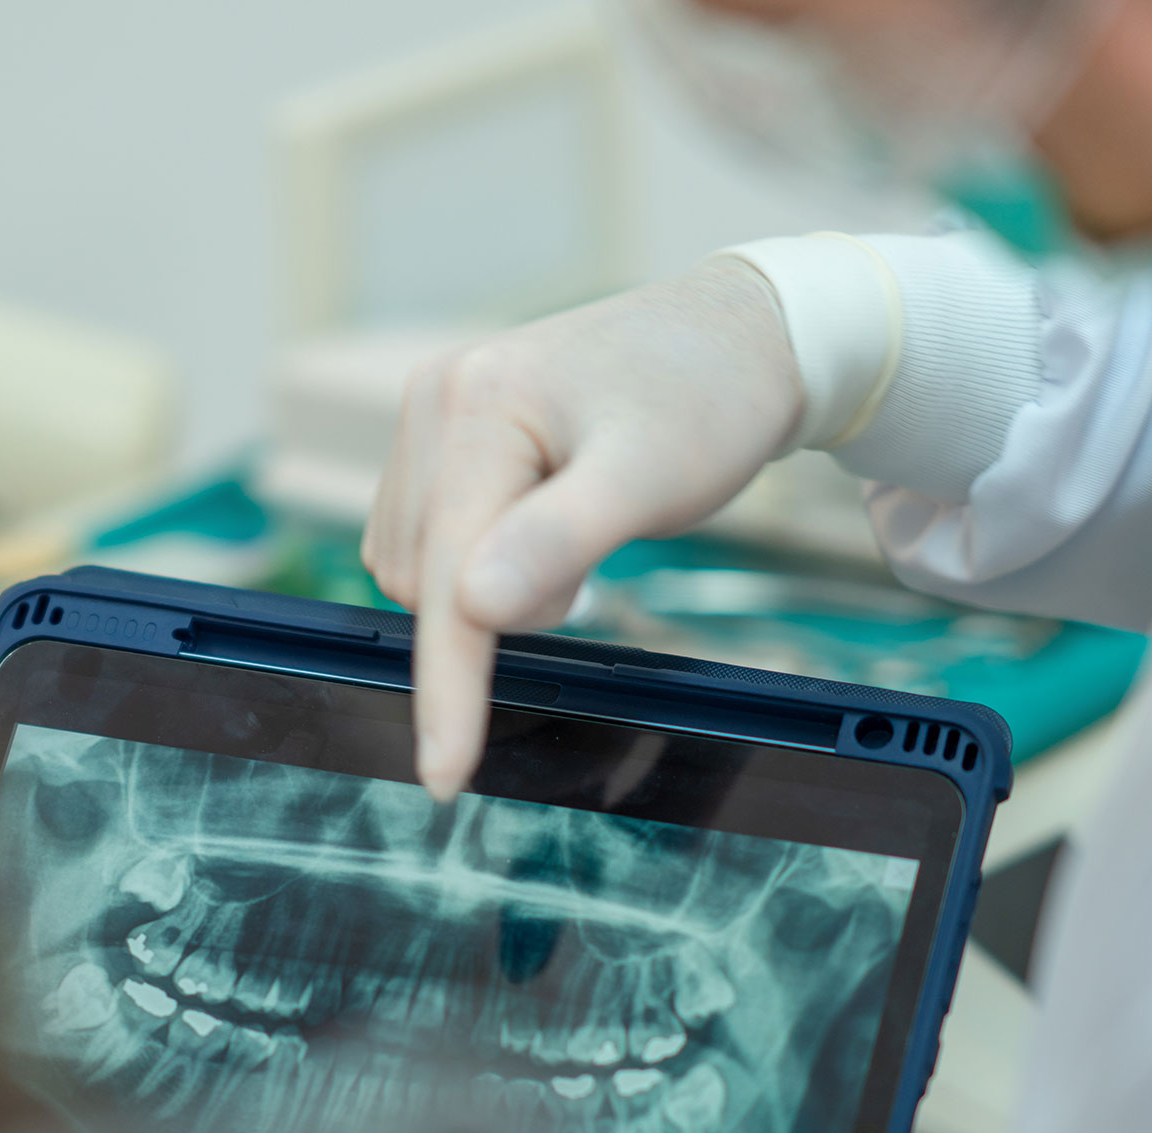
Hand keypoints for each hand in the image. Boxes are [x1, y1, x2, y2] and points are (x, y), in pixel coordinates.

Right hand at [361, 258, 803, 800]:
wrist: (740, 337)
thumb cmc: (708, 404)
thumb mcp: (652, 479)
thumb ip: (561, 540)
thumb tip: (472, 605)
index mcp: (477, 405)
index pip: (445, 575)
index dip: (447, 684)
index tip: (444, 776)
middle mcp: (435, 401)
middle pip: (419, 575)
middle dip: (491, 608)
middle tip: (587, 566)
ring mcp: (429, 415)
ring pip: (411, 565)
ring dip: (482, 587)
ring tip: (570, 533)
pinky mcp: (438, 436)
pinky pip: (422, 540)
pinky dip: (475, 563)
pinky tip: (537, 528)